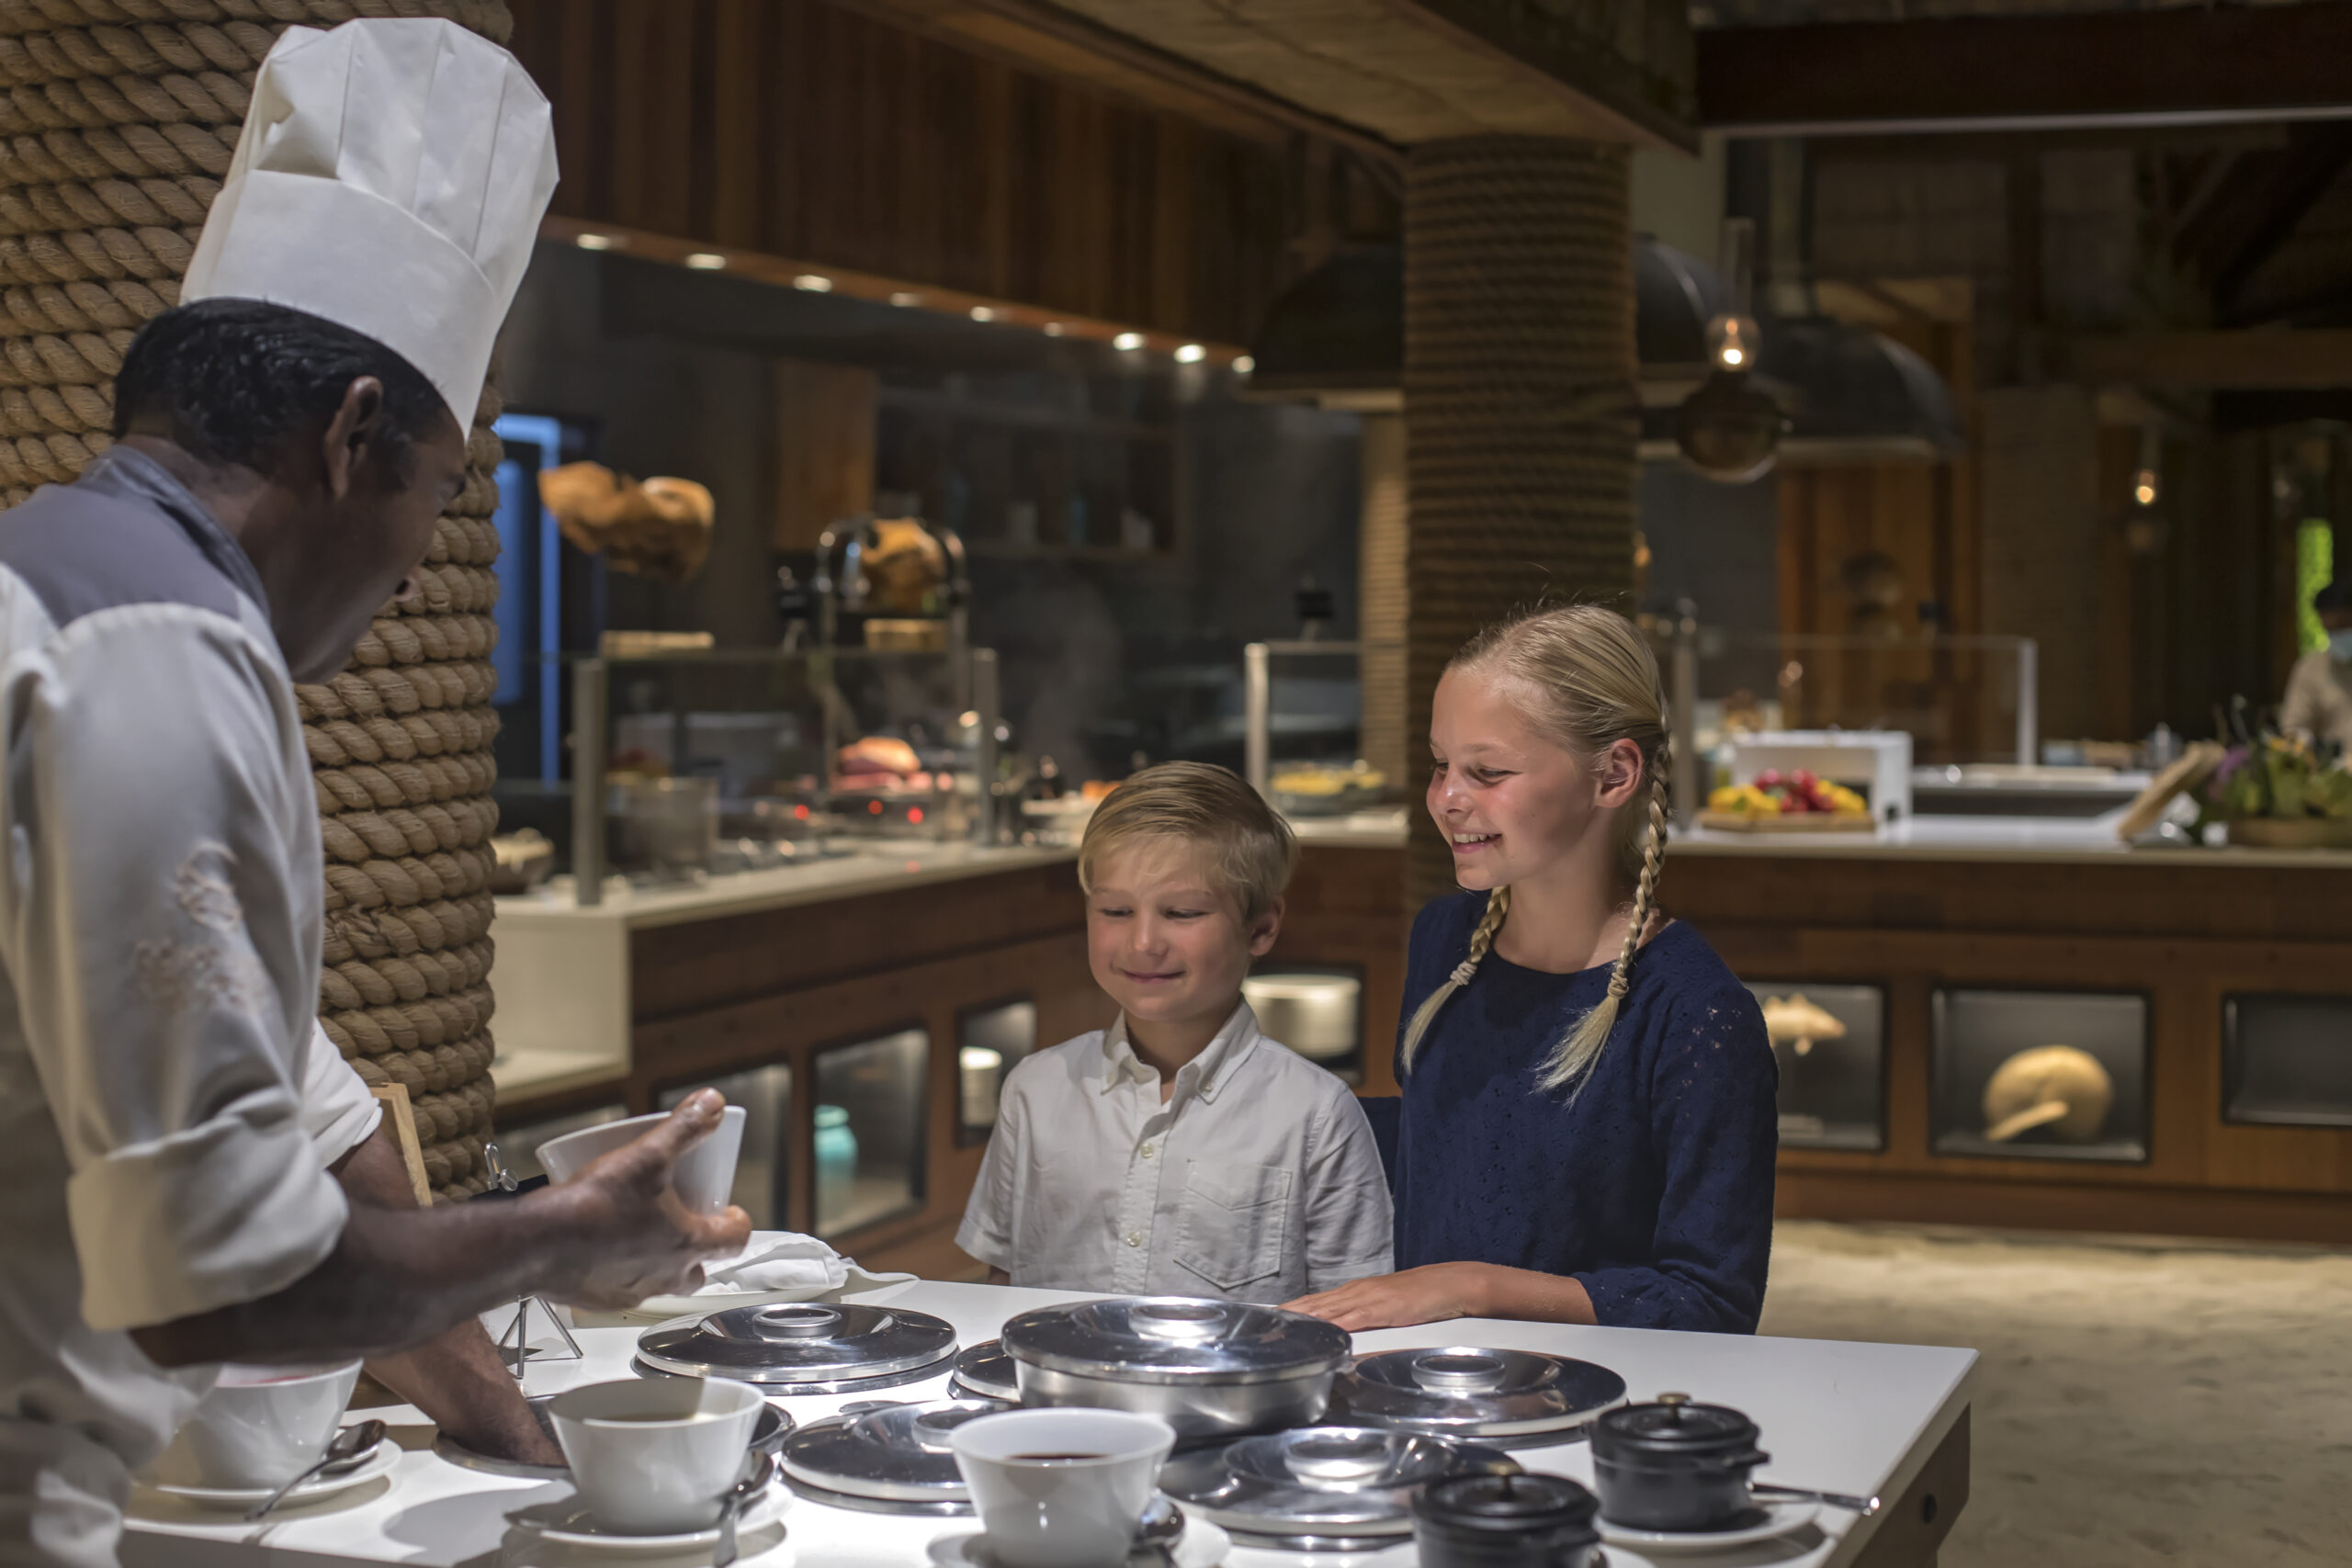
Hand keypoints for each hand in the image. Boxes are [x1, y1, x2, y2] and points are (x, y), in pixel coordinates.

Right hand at [538, 1090, 752, 1308]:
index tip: (731, 1212)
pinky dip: (620, 1271)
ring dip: (658, 1260)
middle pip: (698, 1270)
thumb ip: (685, 1128)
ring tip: (641, 1230)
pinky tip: (602, 1247)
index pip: (734, 1241)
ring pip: (660, 1282)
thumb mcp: (647, 1155)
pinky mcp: (600, 1299)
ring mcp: (633, 1293)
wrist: (536, 1244)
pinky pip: (621, 1289)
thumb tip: (713, 1105)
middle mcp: (665, 1276)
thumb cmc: (593, 1208)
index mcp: (686, 1244)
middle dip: (698, 1249)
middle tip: (685, 1223)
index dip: (737, 1222)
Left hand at [1284, 1263, 1490, 1330]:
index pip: (1314, 1302)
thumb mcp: (1386, 1309)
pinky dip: (1335, 1324)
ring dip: (1302, 1318)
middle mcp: (1356, 1292)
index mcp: (1355, 1293)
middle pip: (1312, 1304)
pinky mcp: (1383, 1308)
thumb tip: (1344, 1332)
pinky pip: (1354, 1317)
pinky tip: (1320, 1330)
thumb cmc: (1422, 1297)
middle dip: (1286, 1315)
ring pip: (1327, 1308)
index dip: (1289, 1311)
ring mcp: (1368, 1298)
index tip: (1266, 1319)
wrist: (1451, 1284)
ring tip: (1277, 1326)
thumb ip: (1364, 1319)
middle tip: (1260, 1324)